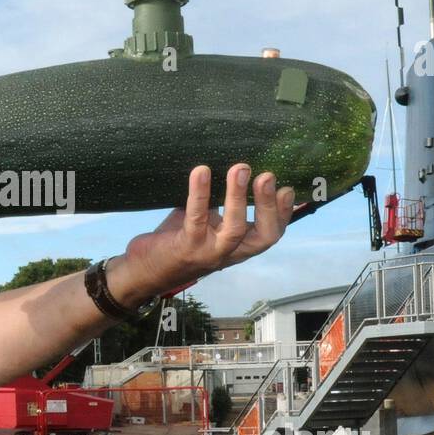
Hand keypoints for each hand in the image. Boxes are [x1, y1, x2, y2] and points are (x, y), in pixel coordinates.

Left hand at [109, 164, 294, 304]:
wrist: (143, 269)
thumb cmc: (177, 239)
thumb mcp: (206, 220)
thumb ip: (221, 201)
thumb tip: (235, 165)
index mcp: (238, 245)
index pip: (271, 233)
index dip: (284, 214)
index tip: (291, 187)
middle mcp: (229, 252)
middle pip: (264, 236)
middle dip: (270, 206)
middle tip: (268, 176)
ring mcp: (209, 252)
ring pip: (234, 229)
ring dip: (239, 198)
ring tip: (240, 169)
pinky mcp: (186, 248)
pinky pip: (196, 219)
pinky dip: (199, 194)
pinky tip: (200, 172)